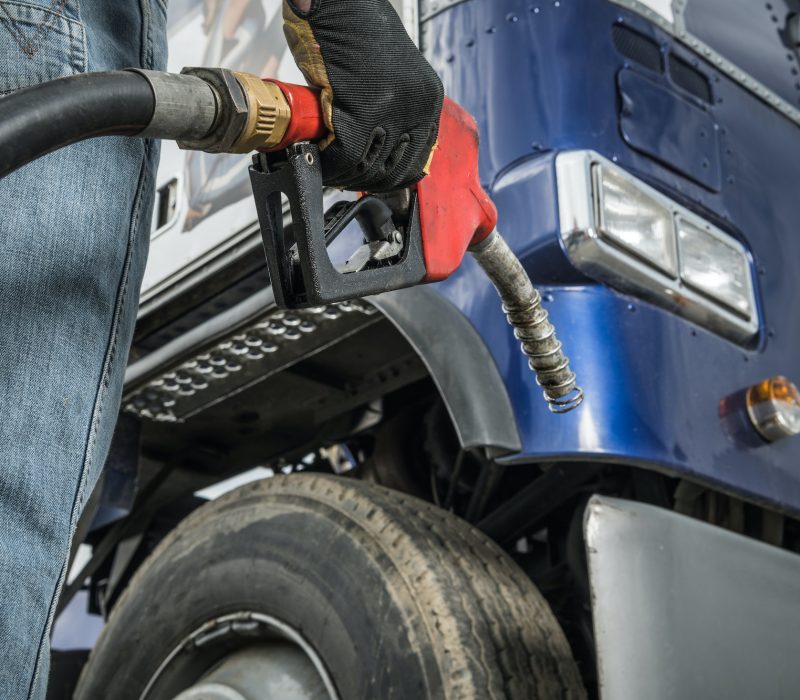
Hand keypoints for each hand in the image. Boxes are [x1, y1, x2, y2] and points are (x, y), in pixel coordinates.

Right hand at [283, 0, 443, 191]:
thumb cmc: (355, 31)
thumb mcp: (390, 77)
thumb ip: (393, 111)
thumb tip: (379, 151)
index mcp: (428, 100)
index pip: (415, 162)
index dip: (386, 179)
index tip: (365, 179)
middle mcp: (417, 105)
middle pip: (390, 170)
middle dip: (360, 179)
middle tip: (338, 174)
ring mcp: (392, 107)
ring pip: (366, 167)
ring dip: (341, 172)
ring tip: (325, 163)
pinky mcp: (362, 107)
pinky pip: (344, 154)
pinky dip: (327, 161)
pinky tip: (316, 153)